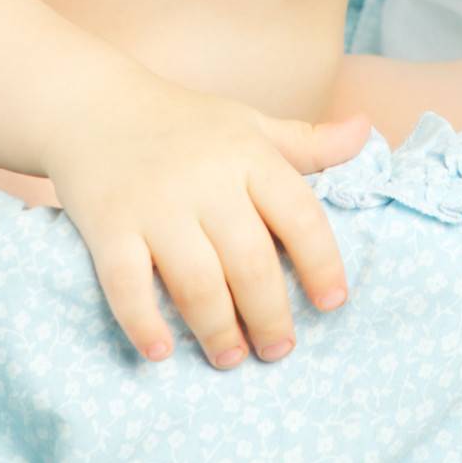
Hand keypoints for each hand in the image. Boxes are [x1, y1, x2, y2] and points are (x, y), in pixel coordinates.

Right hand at [42, 76, 370, 368]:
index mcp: (247, 155)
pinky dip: (144, 323)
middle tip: (281, 349)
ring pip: (196, 282)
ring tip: (233, 357)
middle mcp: (205, 180)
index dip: (322, 262)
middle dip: (270, 314)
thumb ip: (306, 142)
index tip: (334, 302)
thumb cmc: (184, 122)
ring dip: (218, 330)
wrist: (95, 105)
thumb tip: (366, 130)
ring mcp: (155, 205)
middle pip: (250, 261)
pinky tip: (162, 352)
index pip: (298, 213)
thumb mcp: (250, 123)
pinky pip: (126, 285)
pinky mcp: (109, 227)